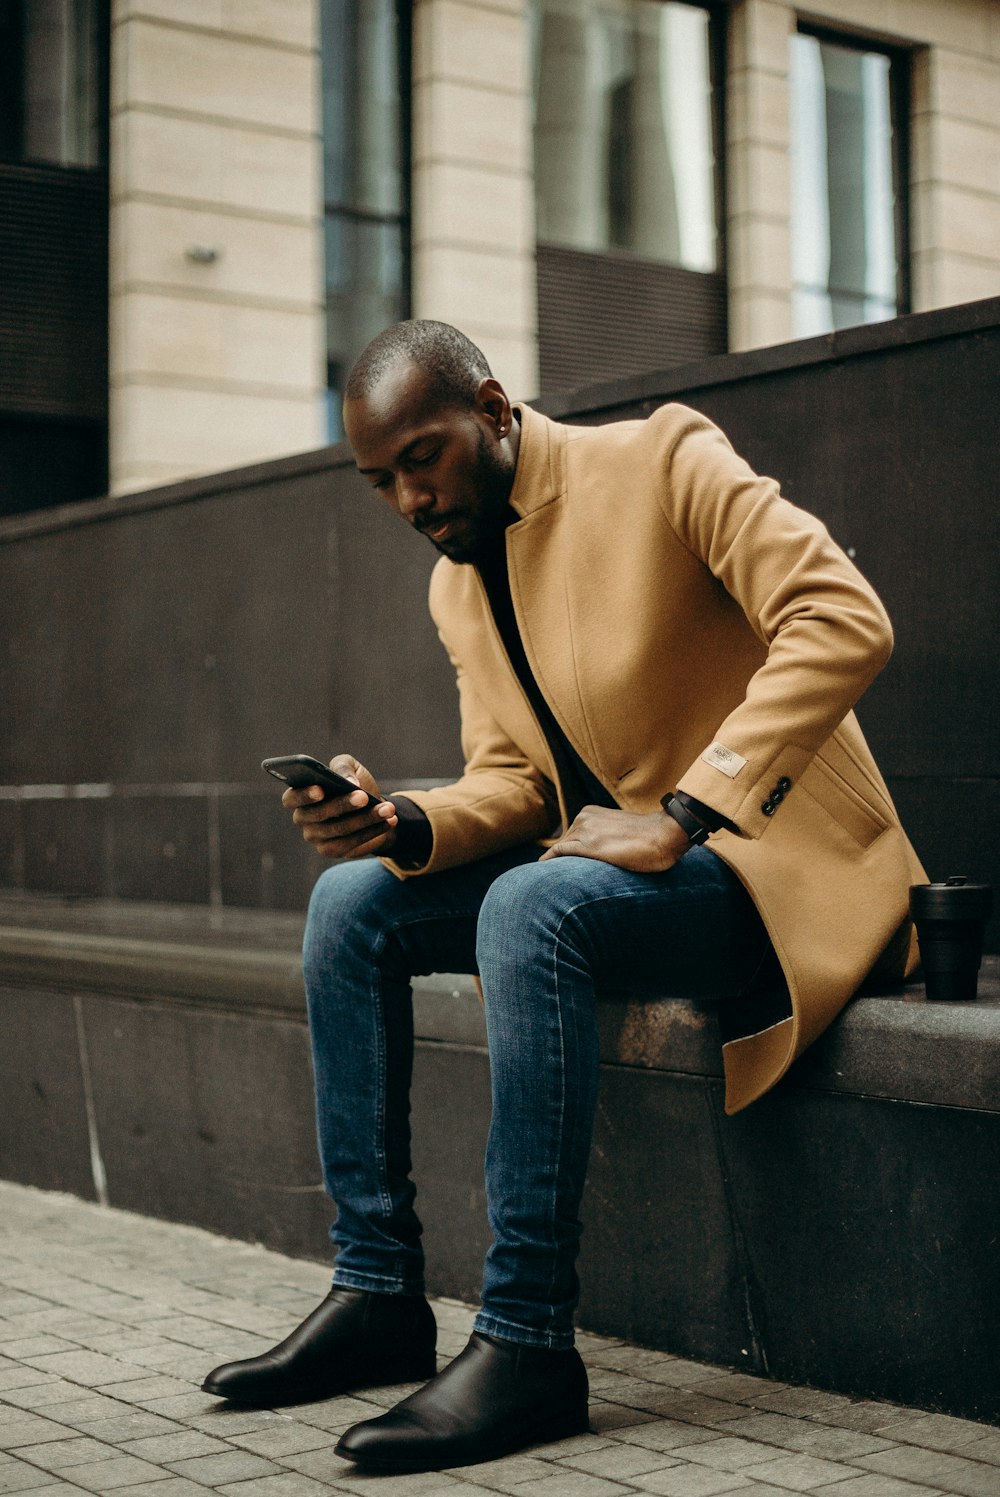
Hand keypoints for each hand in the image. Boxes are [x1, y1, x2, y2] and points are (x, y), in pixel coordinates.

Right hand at [283, 754, 398, 861]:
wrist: (373, 805)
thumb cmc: (354, 782)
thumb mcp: (349, 766)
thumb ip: (344, 767)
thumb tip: (349, 783)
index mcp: (300, 795)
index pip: (291, 798)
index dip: (304, 795)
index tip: (321, 790)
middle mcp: (303, 818)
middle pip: (318, 815)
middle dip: (343, 805)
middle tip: (364, 797)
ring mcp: (316, 837)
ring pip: (338, 830)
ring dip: (365, 819)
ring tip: (387, 809)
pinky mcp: (332, 850)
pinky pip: (350, 844)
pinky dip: (371, 832)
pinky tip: (388, 821)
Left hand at [539, 805, 690, 872]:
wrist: (664, 835)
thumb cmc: (648, 838)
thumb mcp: (619, 830)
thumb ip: (603, 836)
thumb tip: (600, 852)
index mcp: (590, 813)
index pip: (569, 836)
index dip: (563, 853)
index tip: (556, 867)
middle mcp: (584, 818)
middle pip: (563, 843)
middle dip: (559, 860)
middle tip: (551, 879)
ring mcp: (585, 830)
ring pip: (560, 849)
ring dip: (556, 864)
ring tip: (549, 881)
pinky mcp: (589, 845)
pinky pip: (560, 852)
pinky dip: (550, 861)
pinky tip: (544, 869)